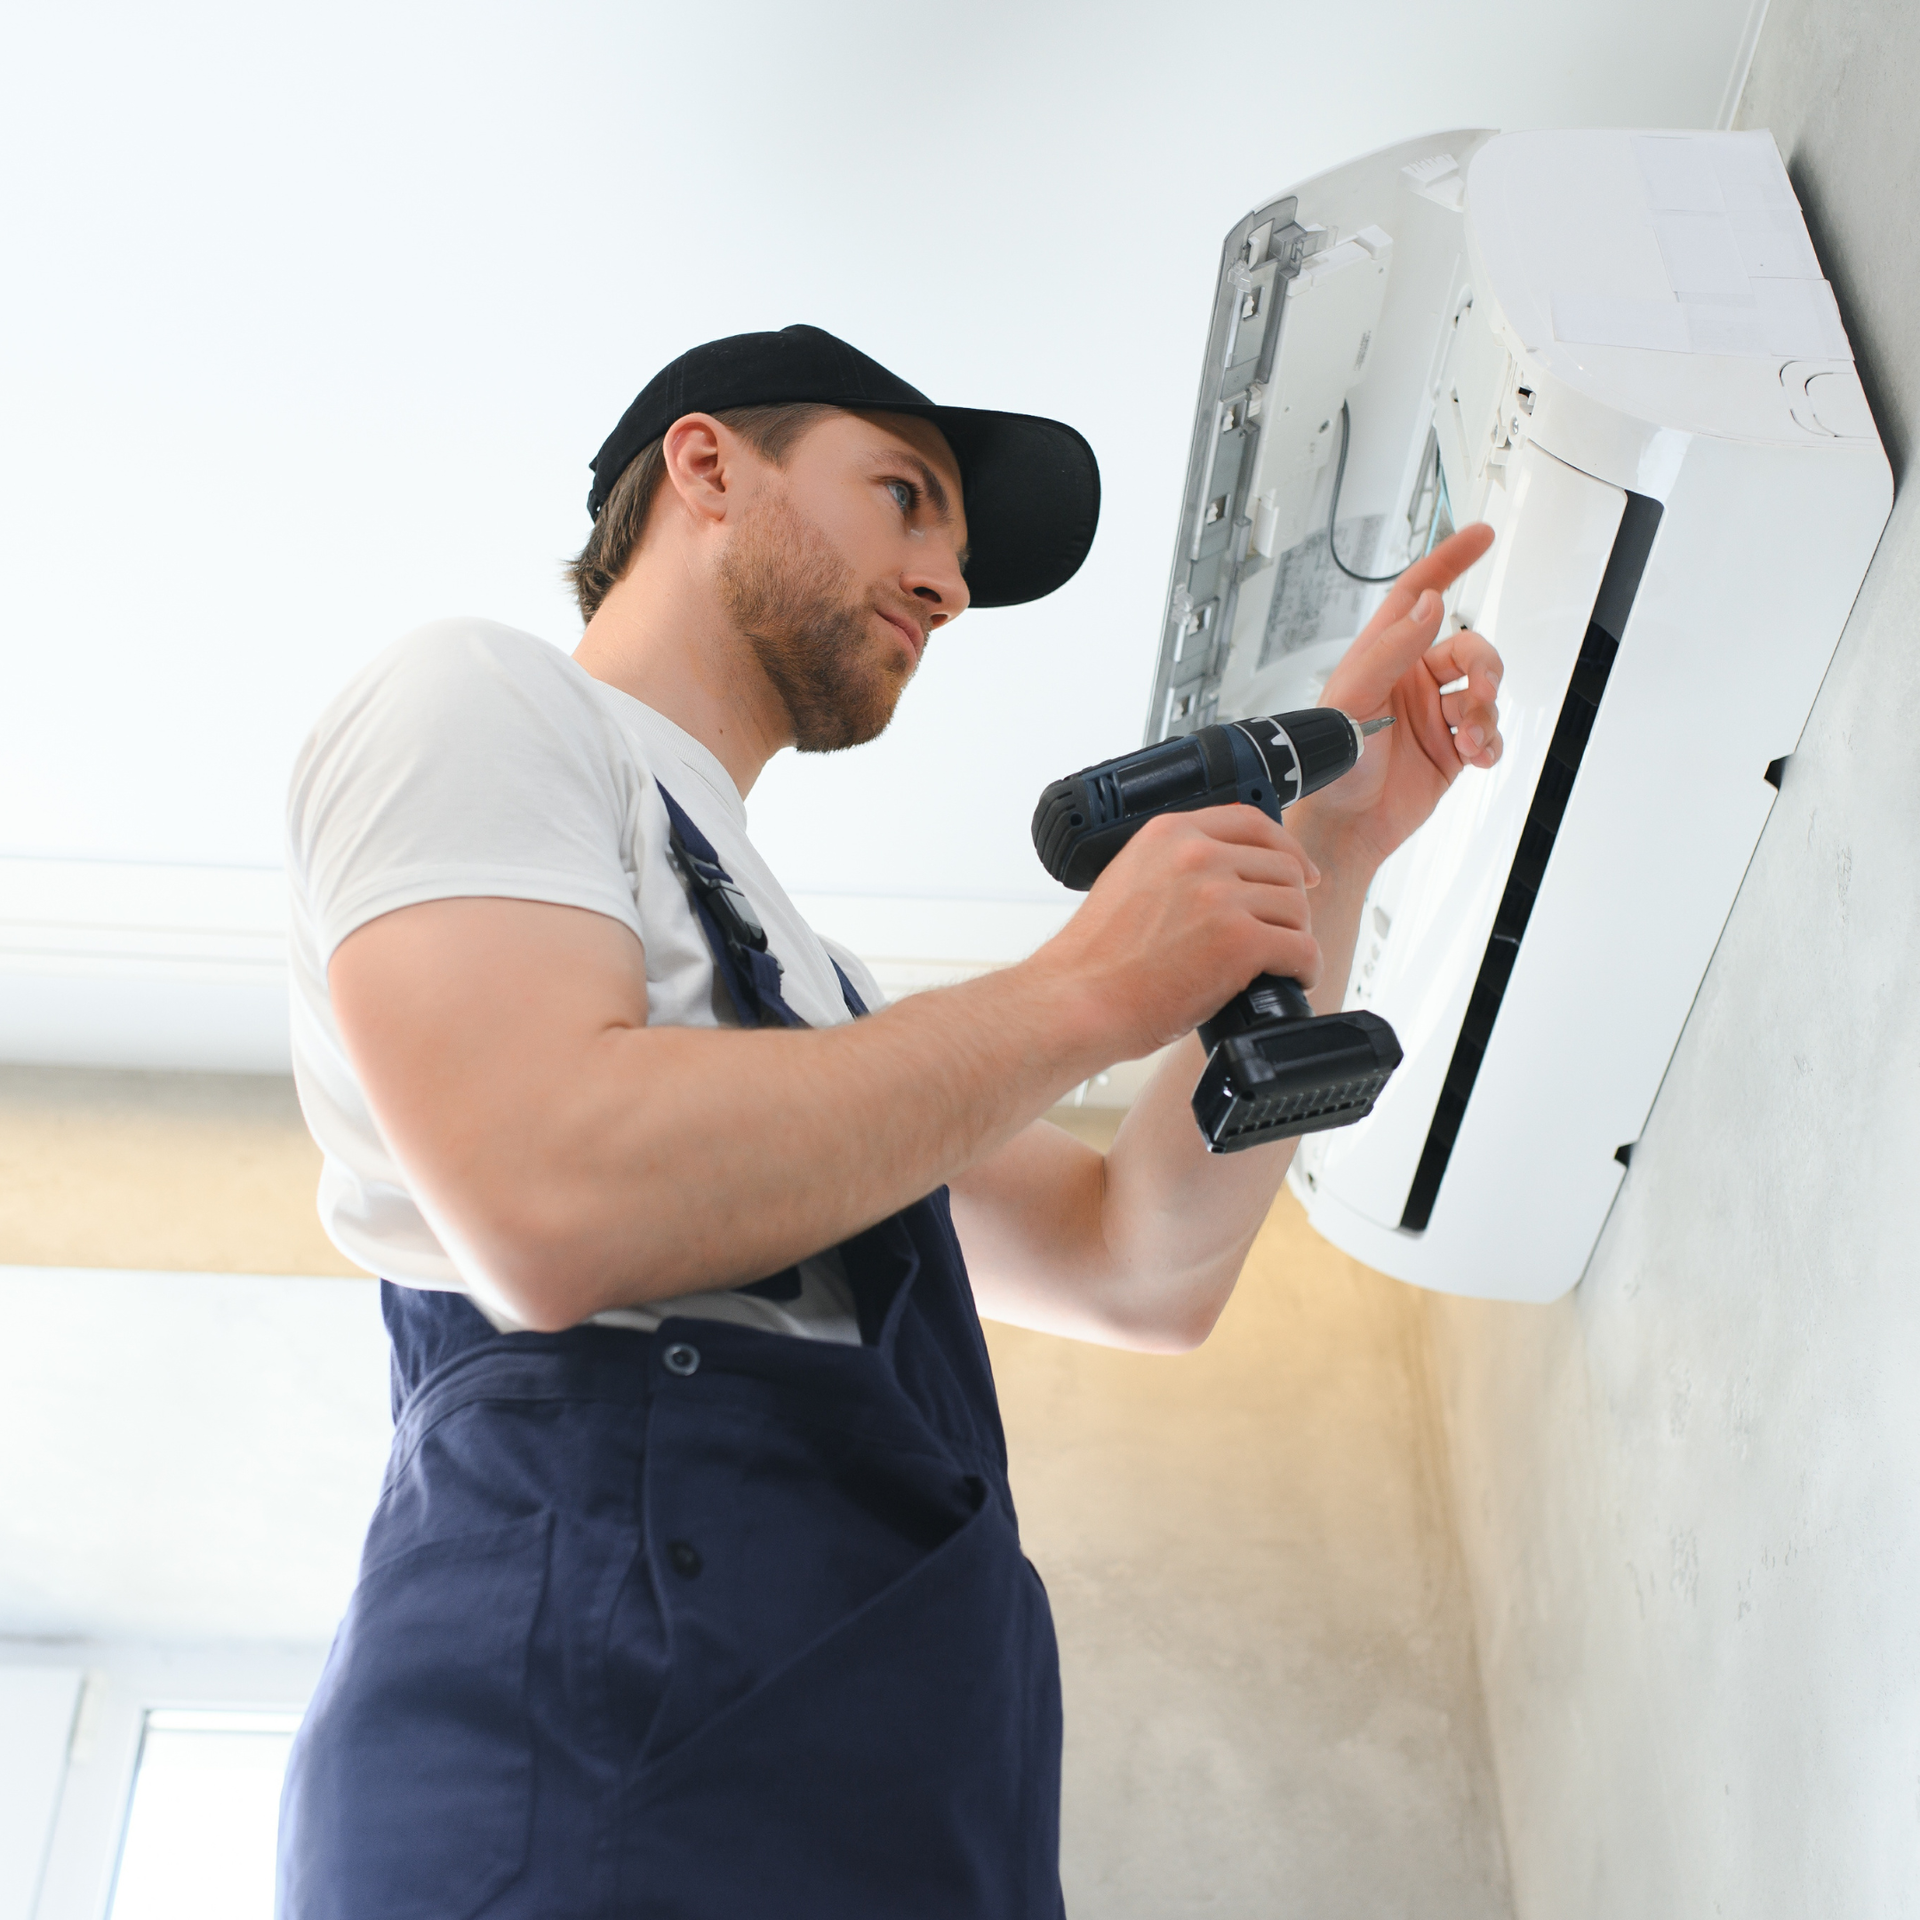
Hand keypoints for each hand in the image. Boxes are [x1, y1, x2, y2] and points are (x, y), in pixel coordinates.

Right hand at [1035, 807, 1320, 1058]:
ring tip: (1276, 963)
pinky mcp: (1239, 941)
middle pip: (1283, 867)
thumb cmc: (1096, 959)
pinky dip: (1304, 970)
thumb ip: (1176, 866)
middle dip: (1288, 904)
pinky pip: (1301, 949)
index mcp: (1169, 835)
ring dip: (1294, 938)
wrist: (1076, 1000)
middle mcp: (1197, 856)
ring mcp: (1220, 896)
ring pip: (1296, 908)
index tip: (1300, 873)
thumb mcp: (1130, 881)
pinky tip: (1290, 980)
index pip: (1251, 822)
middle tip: (1278, 934)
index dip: (1286, 849)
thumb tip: (1228, 878)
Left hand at [1293, 524, 1504, 871]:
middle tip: (1476, 698)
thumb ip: (1393, 650)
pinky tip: (1477, 756)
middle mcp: (1411, 679)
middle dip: (1483, 669)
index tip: (1481, 535)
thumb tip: (1430, 604)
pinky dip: (1493, 741)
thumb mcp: (1353, 700)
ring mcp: (1434, 714)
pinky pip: (1491, 731)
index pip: (1419, 595)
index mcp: (1382, 657)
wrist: (1345, 828)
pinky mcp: (1452, 749)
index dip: (1448, 562)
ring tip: (1468, 741)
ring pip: (1485, 691)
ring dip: (1486, 712)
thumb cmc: (1331, 766)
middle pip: (1469, 648)